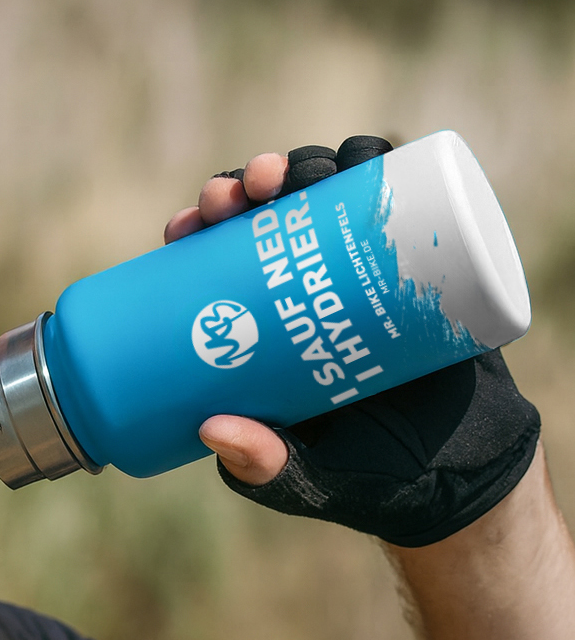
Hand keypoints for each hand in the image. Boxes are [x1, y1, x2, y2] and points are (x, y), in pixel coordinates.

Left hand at [173, 136, 540, 545]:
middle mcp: (313, 283)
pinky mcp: (420, 265)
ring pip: (327, 194)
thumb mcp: (301, 476)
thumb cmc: (363, 474)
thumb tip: (211, 430)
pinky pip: (400, 200)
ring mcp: (365, 268)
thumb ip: (260, 466)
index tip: (182, 228)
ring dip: (302, 165)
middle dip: (242, 187)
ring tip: (285, 176)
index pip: (220, 256)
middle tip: (235, 197)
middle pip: (267, 213)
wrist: (457, 478)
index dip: (197, 229)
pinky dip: (378, 168)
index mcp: (267, 318)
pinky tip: (360, 160)